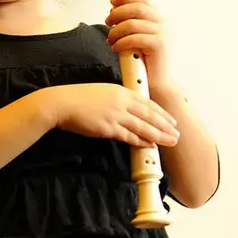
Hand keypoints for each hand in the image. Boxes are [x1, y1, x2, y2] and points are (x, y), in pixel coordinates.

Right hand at [43, 83, 179, 148]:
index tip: (171, 120)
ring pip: (143, 126)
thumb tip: (124, 108)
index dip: (161, 113)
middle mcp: (121, 102)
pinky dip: (141, 141)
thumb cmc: (76, 98)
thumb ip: (115, 99)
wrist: (60, 103)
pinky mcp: (107, 127)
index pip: (147, 103)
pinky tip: (149, 145)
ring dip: (159, 135)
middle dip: (165, 125)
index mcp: (121, 91)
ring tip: (170, 141)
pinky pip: (128, 136)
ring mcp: (115, 115)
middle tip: (177, 133)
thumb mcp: (100, 92)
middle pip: (150, 115)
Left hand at [106, 0, 169, 90]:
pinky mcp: (159, 45)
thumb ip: (129, 20)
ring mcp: (162, 33)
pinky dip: (121, 42)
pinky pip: (135, 38)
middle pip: (137, 8)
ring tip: (110, 40)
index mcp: (157, 16)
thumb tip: (113, 8)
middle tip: (107, 22)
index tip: (112, 1)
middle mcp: (162, 22)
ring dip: (115, 31)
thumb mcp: (135, 34)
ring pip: (132, 24)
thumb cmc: (141, 55)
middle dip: (117, 13)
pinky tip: (115, 48)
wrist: (155, 78)